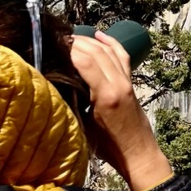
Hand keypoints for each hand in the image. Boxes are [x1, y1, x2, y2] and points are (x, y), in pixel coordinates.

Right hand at [69, 31, 172, 190]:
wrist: (138, 155)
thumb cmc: (109, 148)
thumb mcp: (85, 127)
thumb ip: (74, 104)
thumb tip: (55, 87)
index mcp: (106, 95)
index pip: (86, 62)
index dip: (69, 51)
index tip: (52, 46)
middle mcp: (119, 84)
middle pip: (97, 52)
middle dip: (77, 42)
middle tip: (57, 40)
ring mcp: (127, 82)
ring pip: (109, 51)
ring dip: (91, 41)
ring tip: (72, 37)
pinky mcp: (131, 83)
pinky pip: (121, 56)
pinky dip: (111, 43)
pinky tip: (100, 35)